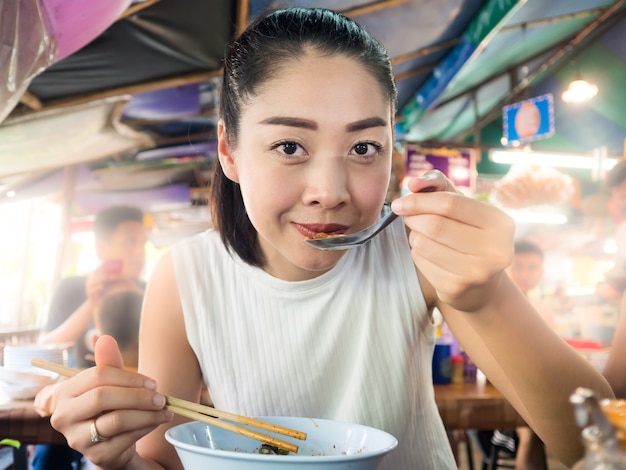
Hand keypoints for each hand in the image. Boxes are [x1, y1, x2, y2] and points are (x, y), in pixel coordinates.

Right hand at [49, 335, 172, 467]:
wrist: (113, 444)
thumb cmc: (111, 407)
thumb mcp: (112, 384)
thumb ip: (109, 363)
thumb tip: (103, 337)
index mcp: (64, 392)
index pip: (97, 376)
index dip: (129, 377)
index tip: (152, 383)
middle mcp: (63, 416)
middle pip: (103, 397)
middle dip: (138, 395)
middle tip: (161, 397)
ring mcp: (77, 439)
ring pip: (117, 420)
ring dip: (147, 413)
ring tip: (165, 410)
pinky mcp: (95, 456)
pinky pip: (126, 438)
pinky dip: (146, 427)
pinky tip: (157, 421)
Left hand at [391, 170, 514, 311]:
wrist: (481, 284)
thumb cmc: (468, 233)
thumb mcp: (462, 206)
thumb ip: (438, 184)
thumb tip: (413, 183)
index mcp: (501, 223)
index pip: (450, 204)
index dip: (419, 200)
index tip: (399, 203)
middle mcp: (495, 250)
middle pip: (434, 225)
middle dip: (413, 218)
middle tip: (408, 218)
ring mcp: (477, 273)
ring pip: (423, 244)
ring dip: (414, 236)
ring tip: (422, 236)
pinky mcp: (457, 289)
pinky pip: (420, 262)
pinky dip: (417, 254)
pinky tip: (430, 255)